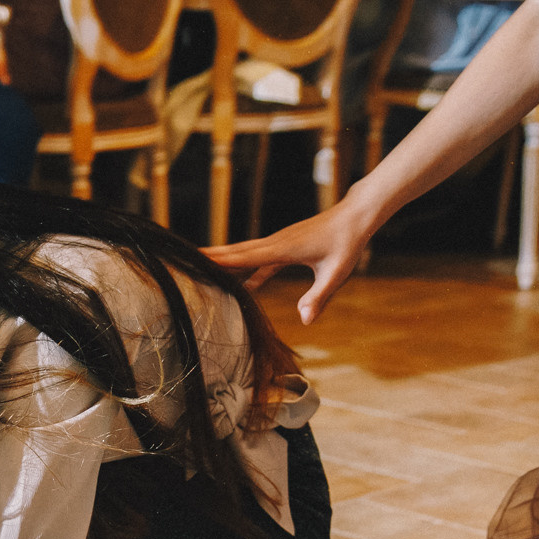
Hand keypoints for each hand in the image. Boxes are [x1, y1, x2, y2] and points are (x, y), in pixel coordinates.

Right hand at [203, 190, 383, 324]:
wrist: (356, 217)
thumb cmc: (347, 244)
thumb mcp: (336, 274)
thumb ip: (318, 297)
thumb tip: (305, 320)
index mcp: (283, 249)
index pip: (245, 257)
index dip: (220, 261)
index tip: (195, 261)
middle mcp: (276, 243)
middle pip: (237, 252)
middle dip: (210, 257)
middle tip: (183, 259)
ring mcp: (279, 243)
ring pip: (245, 253)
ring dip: (224, 260)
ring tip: (201, 267)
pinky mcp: (286, 246)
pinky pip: (260, 259)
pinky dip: (247, 269)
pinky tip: (244, 285)